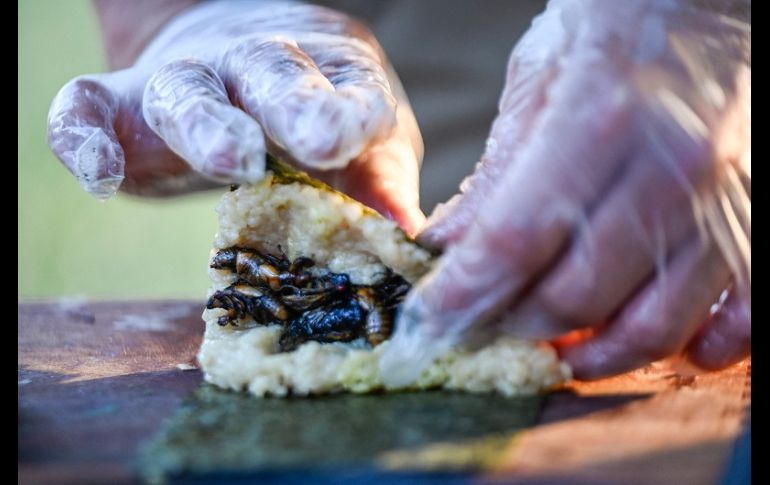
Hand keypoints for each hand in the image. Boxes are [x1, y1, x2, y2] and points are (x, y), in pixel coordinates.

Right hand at [47, 0, 424, 233]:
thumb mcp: (361, 151)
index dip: (347, 112)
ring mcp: (188, 83)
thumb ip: (380, 188)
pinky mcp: (125, 107)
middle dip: (285, 107)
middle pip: (268, 76)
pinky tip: (100, 177)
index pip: (343, 89)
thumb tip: (408, 245)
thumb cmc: (315, 126)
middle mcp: (256, 71)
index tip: (344, 139)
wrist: (238, 72)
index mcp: (327, 79)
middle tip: (299, 144)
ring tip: (228, 160)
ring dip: (204, 122)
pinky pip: (88, 107)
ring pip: (186, 90)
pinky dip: (82, 137)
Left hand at [381, 0, 749, 382]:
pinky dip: (702, 347)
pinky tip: (668, 348)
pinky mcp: (758, 217)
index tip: (428, 323)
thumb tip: (447, 251)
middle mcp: (669, 169)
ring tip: (558, 352)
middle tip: (486, 327)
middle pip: (576, 293)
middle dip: (516, 325)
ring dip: (595, 354)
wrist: (700, 1)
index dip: (463, 294)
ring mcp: (722, 200)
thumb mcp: (534, 86)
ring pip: (654, 323)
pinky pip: (743, 317)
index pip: (514, 240)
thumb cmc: (610, 31)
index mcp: (596, 124)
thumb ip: (494, 177)